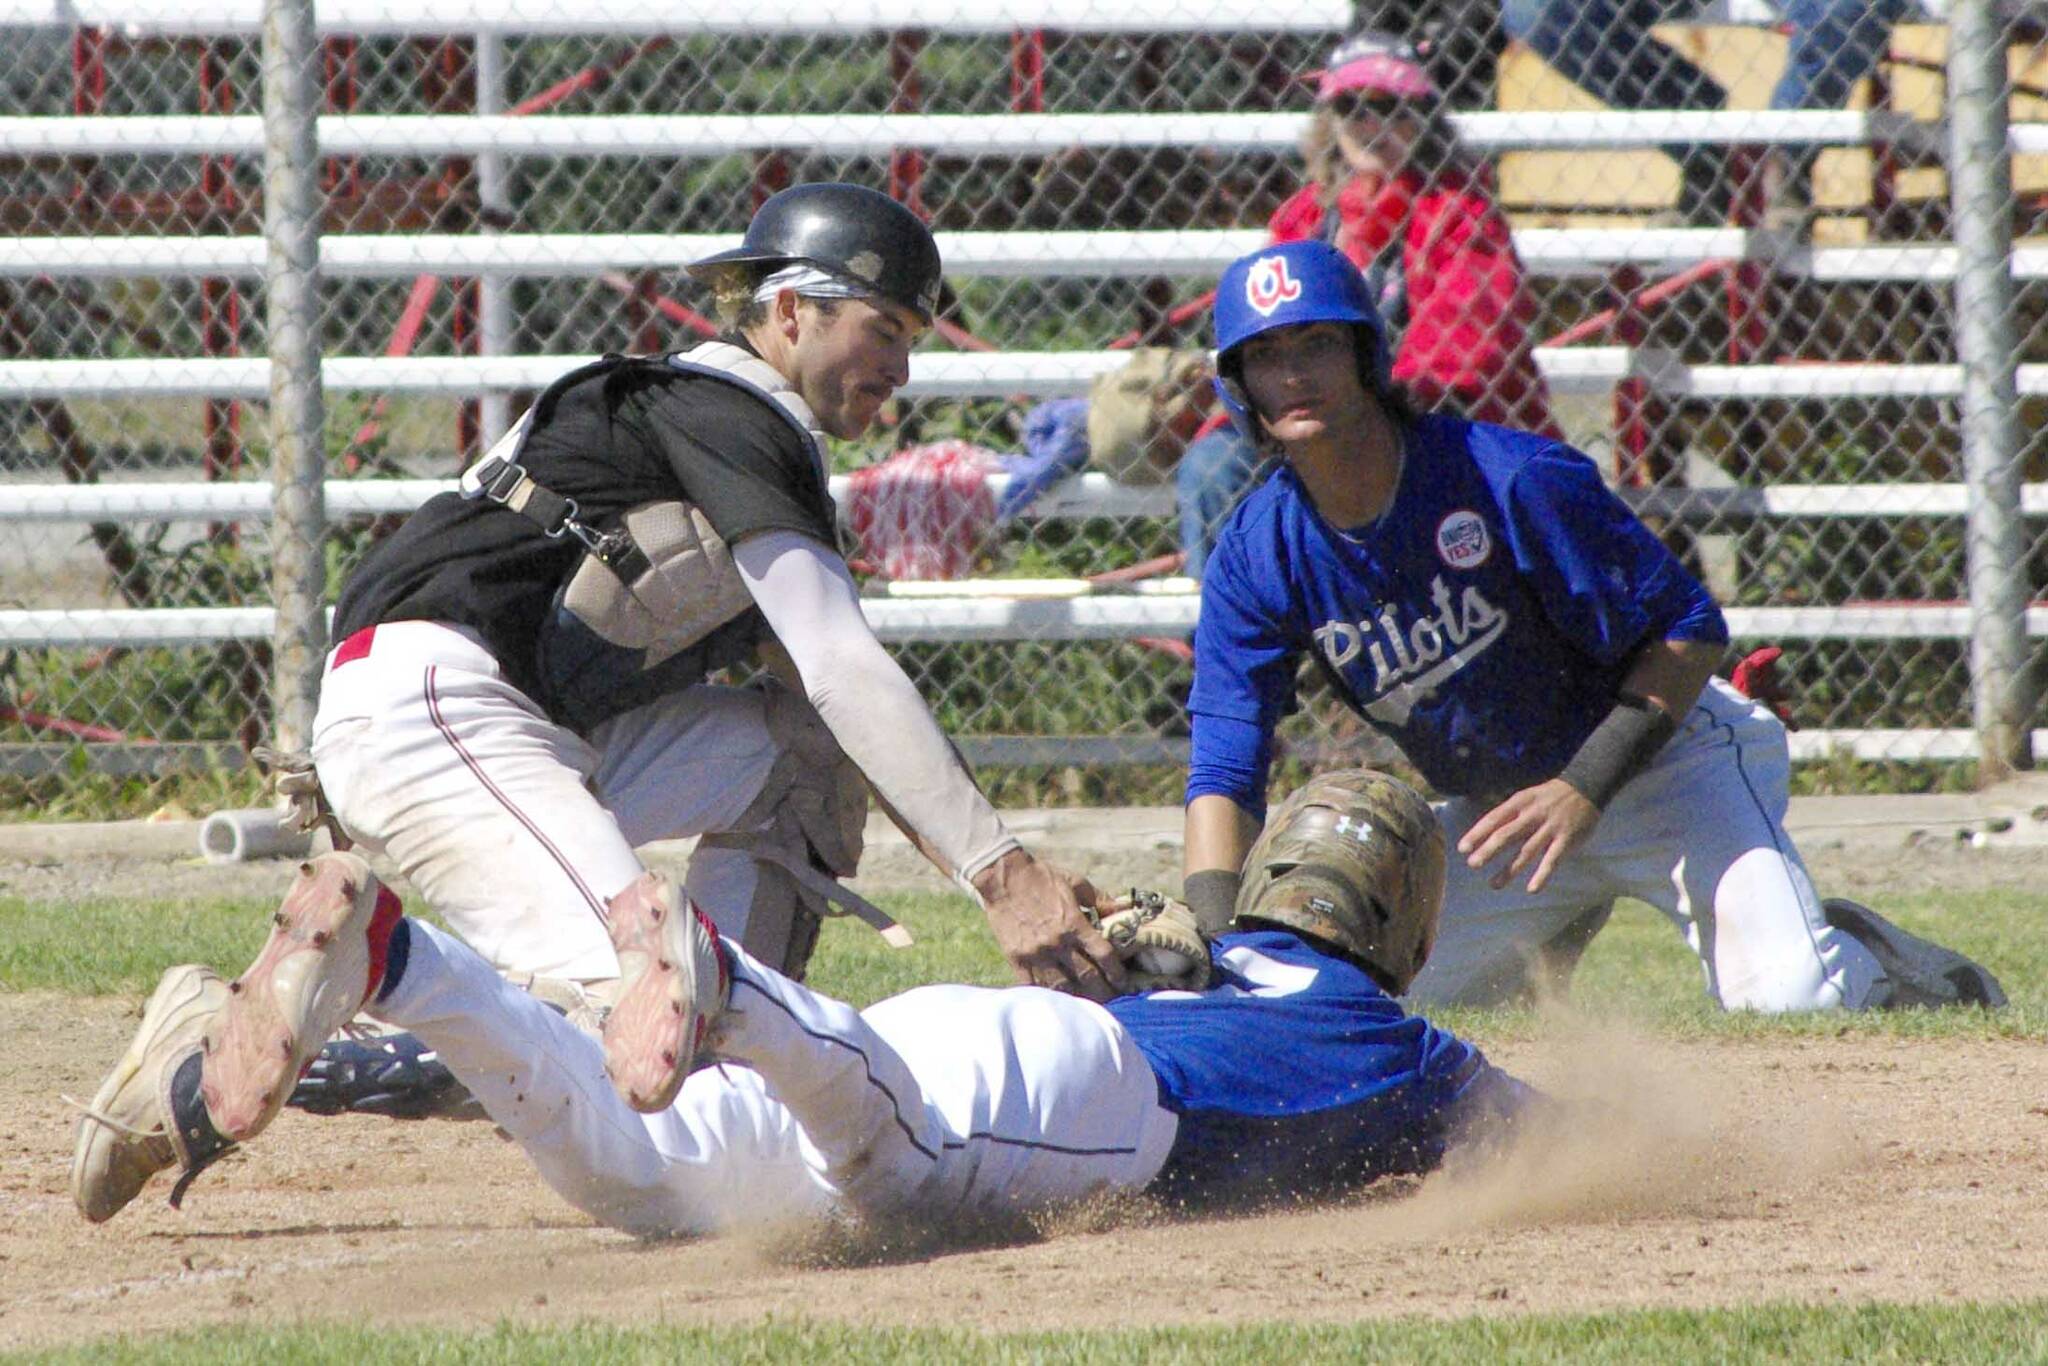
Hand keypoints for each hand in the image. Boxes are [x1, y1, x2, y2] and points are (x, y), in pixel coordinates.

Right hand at [972, 849, 1127, 1001]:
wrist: (1003, 876)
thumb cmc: (1041, 876)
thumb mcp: (1074, 881)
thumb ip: (1099, 898)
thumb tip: (1123, 908)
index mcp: (1074, 923)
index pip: (1103, 954)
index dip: (1116, 971)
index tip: (1123, 981)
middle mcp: (1057, 942)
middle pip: (1087, 976)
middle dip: (1103, 990)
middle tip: (1112, 998)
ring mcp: (1036, 953)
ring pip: (1062, 986)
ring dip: (1078, 997)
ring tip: (1089, 1003)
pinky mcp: (1017, 959)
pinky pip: (1033, 985)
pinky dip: (1046, 993)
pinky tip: (1057, 999)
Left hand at [1457, 779, 1600, 894]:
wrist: (1586, 787)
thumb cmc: (1549, 796)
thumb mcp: (1526, 797)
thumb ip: (1508, 814)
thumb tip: (1483, 832)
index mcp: (1520, 802)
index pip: (1494, 818)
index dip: (1477, 833)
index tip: (1462, 848)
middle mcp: (1533, 815)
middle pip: (1507, 834)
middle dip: (1489, 850)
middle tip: (1473, 864)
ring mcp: (1550, 828)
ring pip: (1527, 851)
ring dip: (1510, 869)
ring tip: (1494, 884)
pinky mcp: (1566, 839)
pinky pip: (1553, 859)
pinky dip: (1542, 874)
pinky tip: (1532, 889)